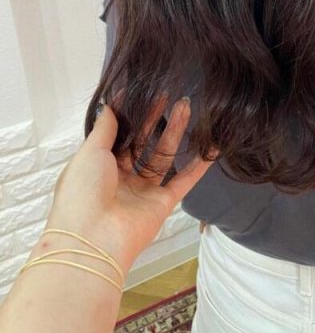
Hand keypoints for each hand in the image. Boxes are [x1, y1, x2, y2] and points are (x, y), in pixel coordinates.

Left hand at [43, 95, 215, 272]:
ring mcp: (143, 192)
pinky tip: (212, 147)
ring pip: (163, 156)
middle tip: (169, 96)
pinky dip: (198, 166)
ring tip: (186, 106)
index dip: (131, 116)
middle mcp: (121, 179)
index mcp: (99, 167)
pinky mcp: (163, 203)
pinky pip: (183, 181)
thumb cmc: (84, 191)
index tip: (145, 94)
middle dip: (155, 120)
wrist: (94, 238)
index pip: (118, 137)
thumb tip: (109, 105)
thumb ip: (104, 129)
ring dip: (175, 132)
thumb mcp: (89, 153)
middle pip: (142, 144)